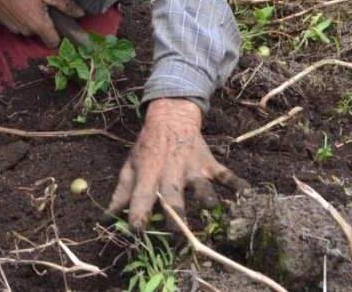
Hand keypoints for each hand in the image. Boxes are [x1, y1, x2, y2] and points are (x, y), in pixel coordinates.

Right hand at [0, 0, 84, 46]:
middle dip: (44, 24)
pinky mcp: (5, 24)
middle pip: (41, 34)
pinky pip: (18, 25)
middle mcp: (27, 31)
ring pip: (29, 29)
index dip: (58, 37)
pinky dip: (20, 18)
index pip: (53, 43)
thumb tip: (80, 14)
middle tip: (43, 7)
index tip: (60, 28)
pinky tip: (19, 5)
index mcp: (39, 25)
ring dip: (31, 21)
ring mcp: (15, 28)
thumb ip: (65, 4)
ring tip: (29, 4)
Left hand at [107, 98, 248, 232]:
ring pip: (201, 185)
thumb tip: (104, 220)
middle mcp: (170, 173)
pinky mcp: (209, 164)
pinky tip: (247, 192)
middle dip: (174, 214)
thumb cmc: (147, 148)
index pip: (141, 198)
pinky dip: (237, 183)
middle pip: (173, 197)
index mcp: (148, 175)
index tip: (136, 232)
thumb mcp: (130, 167)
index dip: (138, 215)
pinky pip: (226, 175)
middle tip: (176, 233)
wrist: (170, 117)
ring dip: (205, 195)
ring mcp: (192, 169)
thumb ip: (120, 195)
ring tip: (209, 205)